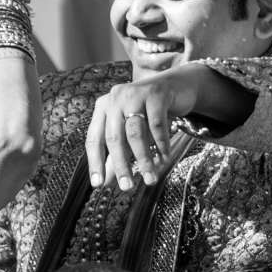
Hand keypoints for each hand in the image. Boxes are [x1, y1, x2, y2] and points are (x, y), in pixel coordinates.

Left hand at [85, 71, 199, 190]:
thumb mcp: (131, 132)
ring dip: (143, 159)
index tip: (98, 184)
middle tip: (127, 187)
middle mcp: (115, 98)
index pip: (95, 138)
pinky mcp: (156, 94)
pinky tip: (165, 158)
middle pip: (114, 137)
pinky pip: (157, 124)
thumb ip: (118, 154)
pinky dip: (161, 144)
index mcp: (103, 107)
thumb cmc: (149, 112)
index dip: (95, 162)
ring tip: (150, 178)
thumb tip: (107, 183)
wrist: (177, 85)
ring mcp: (135, 94)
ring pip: (135, 133)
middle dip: (120, 165)